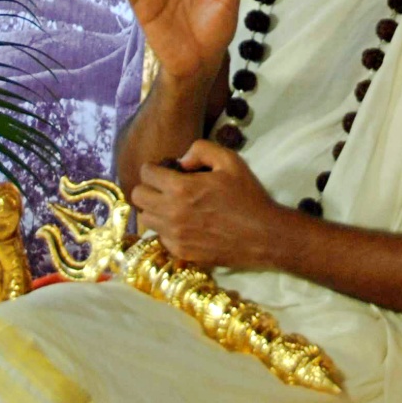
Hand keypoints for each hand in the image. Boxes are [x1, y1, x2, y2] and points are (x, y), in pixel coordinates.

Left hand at [130, 141, 285, 269]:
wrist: (263, 236)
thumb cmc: (247, 196)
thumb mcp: (230, 161)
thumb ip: (201, 150)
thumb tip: (180, 161)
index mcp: (181, 189)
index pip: (146, 174)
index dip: (154, 168)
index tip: (165, 170)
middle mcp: (171, 213)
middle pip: (138, 197)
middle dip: (148, 187)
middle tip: (164, 187)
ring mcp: (174, 236)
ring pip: (145, 219)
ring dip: (154, 209)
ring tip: (171, 206)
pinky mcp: (181, 252)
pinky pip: (159, 237)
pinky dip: (165, 229)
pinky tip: (183, 224)